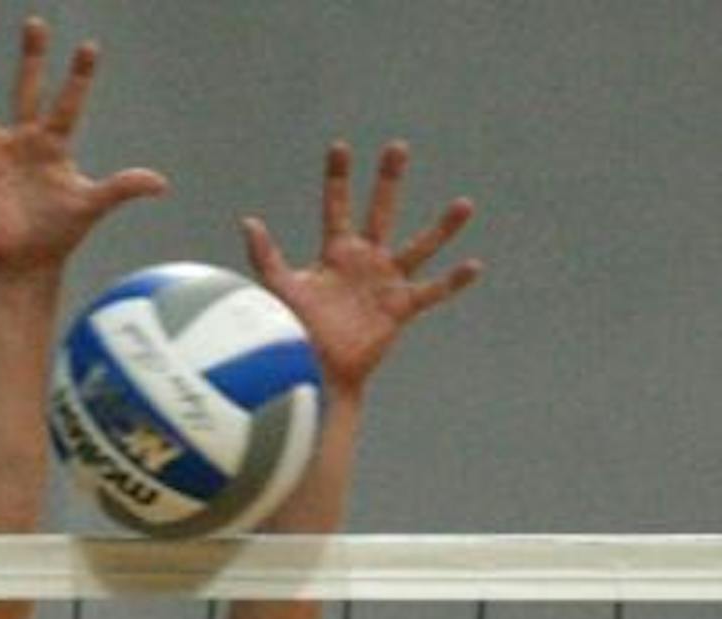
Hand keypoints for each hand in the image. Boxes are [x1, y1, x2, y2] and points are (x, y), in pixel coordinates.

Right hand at [0, 15, 166, 274]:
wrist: (28, 263)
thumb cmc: (60, 233)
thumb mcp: (91, 205)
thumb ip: (121, 187)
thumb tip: (160, 183)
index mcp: (54, 143)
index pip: (68, 102)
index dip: (78, 76)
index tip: (88, 46)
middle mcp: (23, 140)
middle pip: (27, 89)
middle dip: (32, 57)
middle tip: (35, 21)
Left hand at [244, 140, 481, 396]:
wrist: (313, 369)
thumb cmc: (293, 332)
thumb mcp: (281, 289)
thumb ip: (266, 256)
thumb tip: (248, 221)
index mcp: (336, 253)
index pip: (337, 207)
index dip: (337, 179)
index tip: (340, 147)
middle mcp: (365, 261)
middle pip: (380, 212)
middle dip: (388, 180)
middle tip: (397, 147)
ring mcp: (386, 282)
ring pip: (420, 248)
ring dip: (443, 228)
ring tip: (464, 204)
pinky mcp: (400, 308)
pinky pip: (432, 291)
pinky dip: (452, 282)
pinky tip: (474, 265)